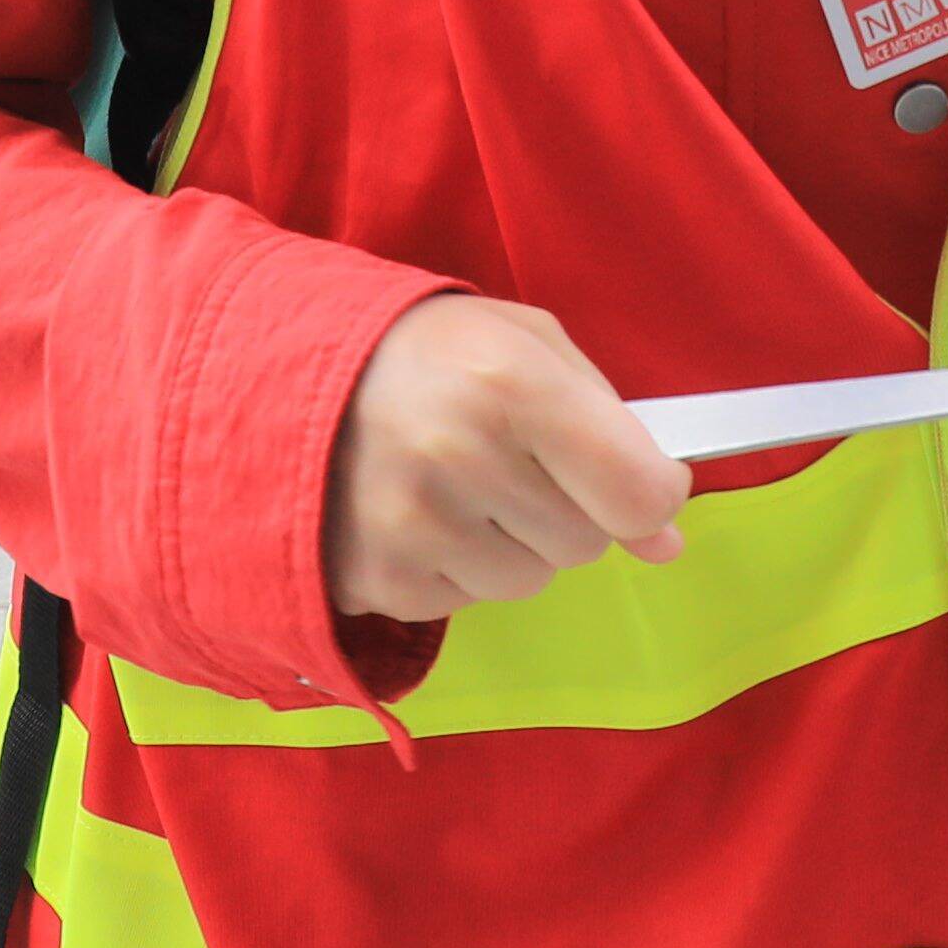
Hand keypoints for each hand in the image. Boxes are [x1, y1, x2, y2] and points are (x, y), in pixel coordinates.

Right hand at [320, 293, 688, 624]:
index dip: (651, 495)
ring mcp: (410, 528)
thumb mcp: (529, 345)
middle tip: (512, 459)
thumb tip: (666, 539)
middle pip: (586, 543)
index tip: (640, 482)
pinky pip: (468, 602)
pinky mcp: (377, 581)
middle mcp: (458, 458)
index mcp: (508, 383)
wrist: (281, 372)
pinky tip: (418, 513)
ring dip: (513, 542)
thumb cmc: (427, 349)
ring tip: (457, 484)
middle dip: (568, 507)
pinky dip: (457, 567)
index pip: (634, 492)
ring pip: (530, 579)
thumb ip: (612, 427)